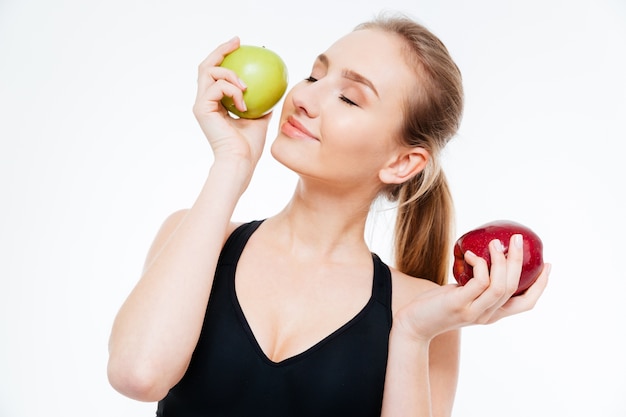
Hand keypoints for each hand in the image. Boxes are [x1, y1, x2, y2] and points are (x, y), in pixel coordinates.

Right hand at [193, 37, 271, 166]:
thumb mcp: (260, 118)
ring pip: (209, 71)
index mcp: (215, 103)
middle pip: (206, 66)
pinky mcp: (201, 108)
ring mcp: (201, 104)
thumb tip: (274, 88)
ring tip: (245, 87)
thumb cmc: (250, 146)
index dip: (225, 56)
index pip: (215, 74)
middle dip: (221, 50)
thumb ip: (261, 103)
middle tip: (237, 42)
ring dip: (231, 74)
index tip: (240, 45)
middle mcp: (205, 101)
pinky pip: (217, 86)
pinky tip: (243, 102)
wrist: (241, 161)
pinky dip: (232, 90)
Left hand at [394, 234, 550, 342]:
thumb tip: (484, 256)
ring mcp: (474, 312)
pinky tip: (472, 255)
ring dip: (501, 261)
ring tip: (496, 243)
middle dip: (520, 262)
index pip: (526, 303)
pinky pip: (479, 282)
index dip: (541, 285)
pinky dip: (480, 265)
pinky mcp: (459, 304)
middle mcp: (488, 316)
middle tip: (518, 240)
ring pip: (500, 286)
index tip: (547, 265)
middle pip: (515, 289)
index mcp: (493, 314)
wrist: (413, 324)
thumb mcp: (462, 295)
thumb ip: (475, 284)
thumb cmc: (436, 306)